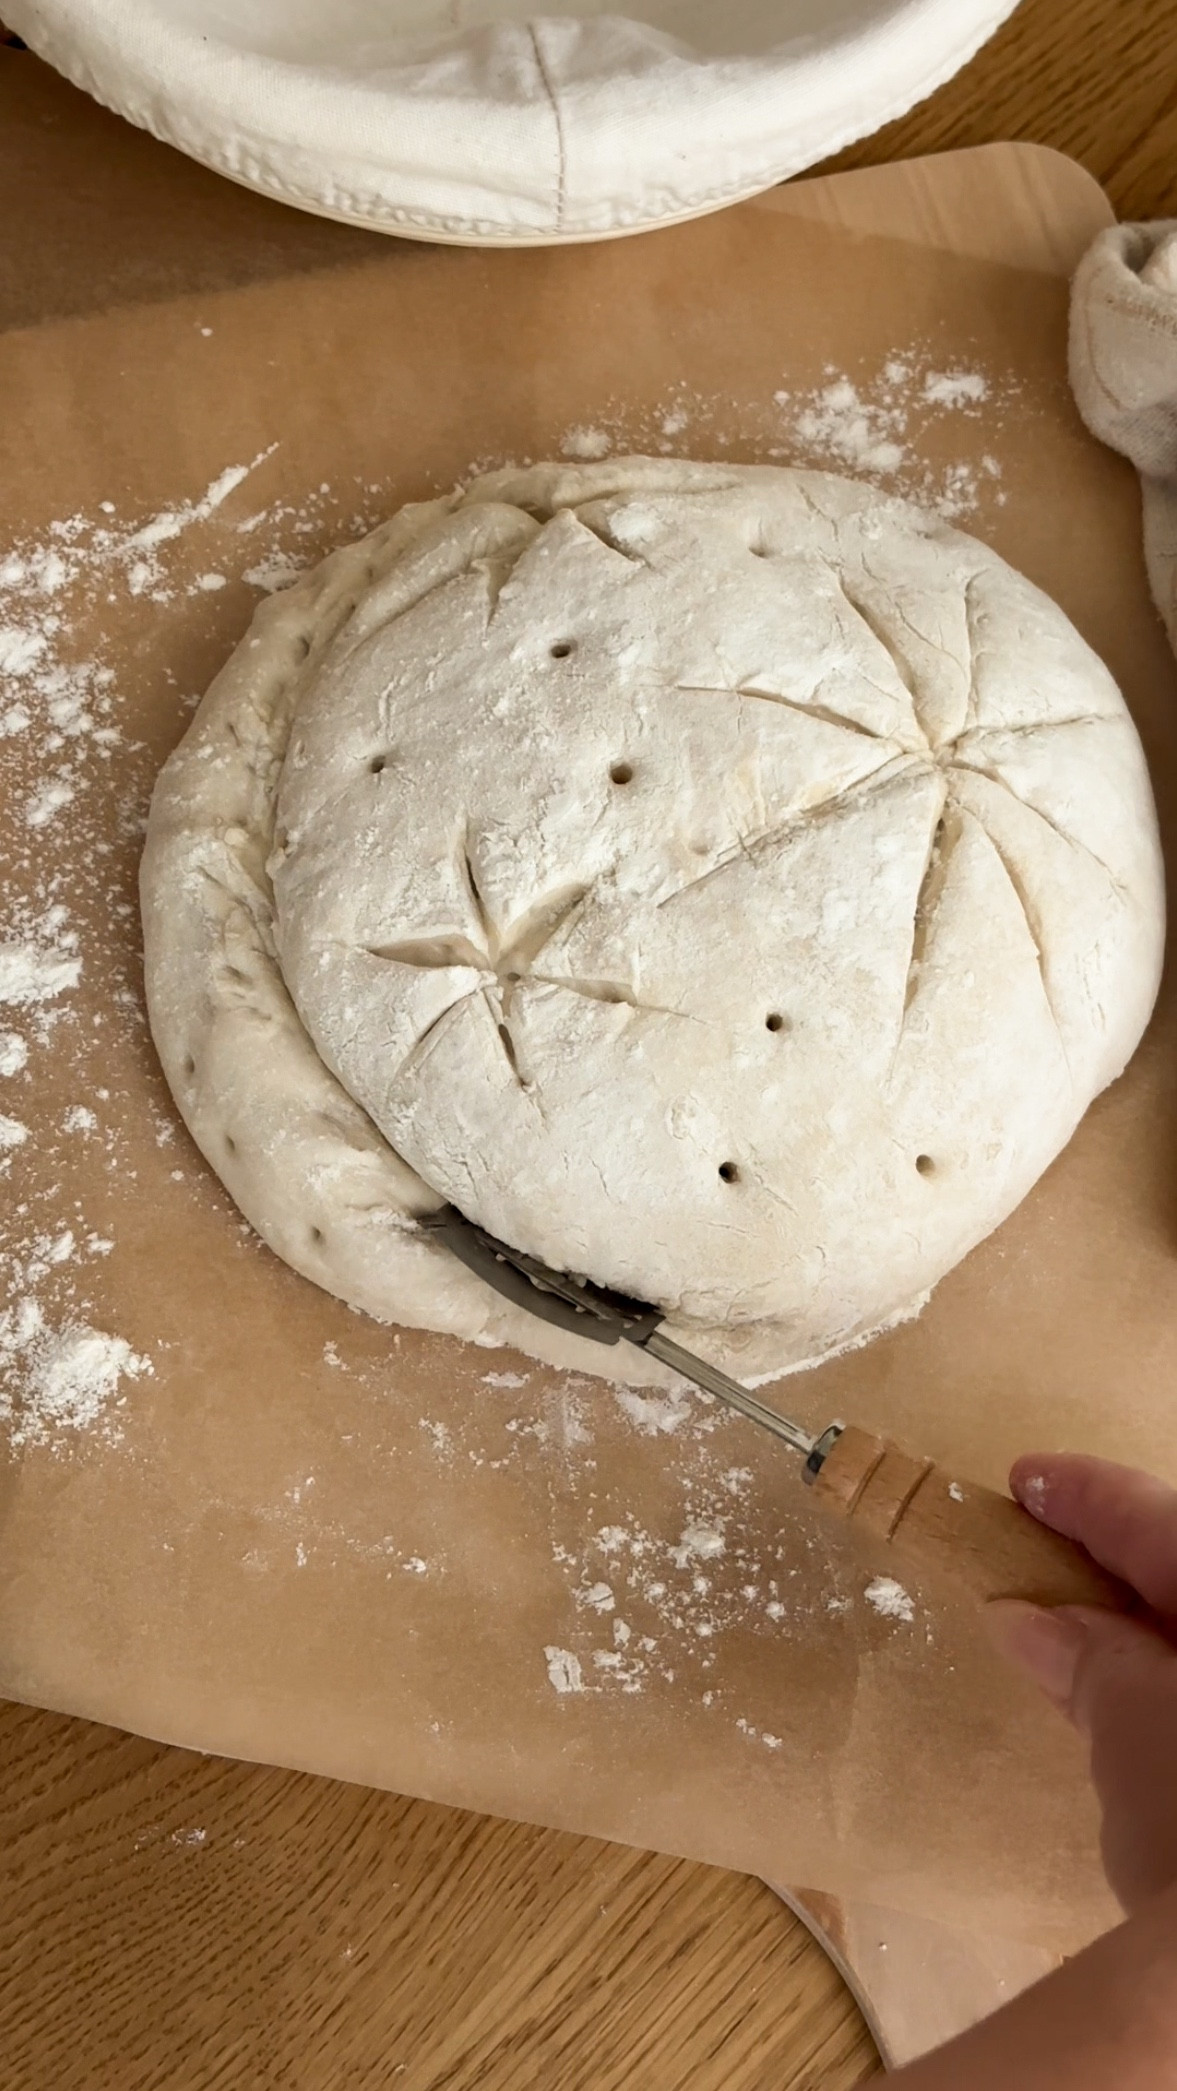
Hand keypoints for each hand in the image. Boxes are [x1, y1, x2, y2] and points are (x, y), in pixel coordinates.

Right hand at [986, 1455, 1176, 1913]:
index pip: (1160, 1522)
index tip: (1025, 1479)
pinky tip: (1126, 1711)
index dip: (1088, 1497)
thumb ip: (1090, 1658)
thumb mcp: (1136, 1728)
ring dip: (1143, 1636)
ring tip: (1062, 1639)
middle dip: (1117, 1568)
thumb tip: (1029, 1617)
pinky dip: (1170, 1689)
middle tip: (1037, 1556)